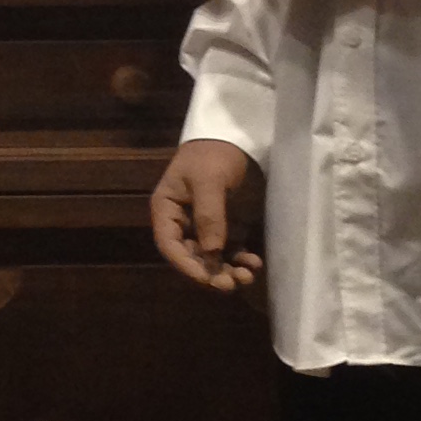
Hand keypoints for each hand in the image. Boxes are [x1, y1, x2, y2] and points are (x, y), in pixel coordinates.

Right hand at [150, 139, 264, 292]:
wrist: (234, 136)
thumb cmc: (213, 154)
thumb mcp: (209, 181)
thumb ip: (209, 216)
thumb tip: (213, 252)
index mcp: (166, 210)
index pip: (170, 245)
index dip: (187, 265)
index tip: (208, 278)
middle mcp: (181, 222)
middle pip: (191, 256)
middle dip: (211, 272)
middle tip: (232, 284)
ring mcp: (202, 225)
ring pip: (211, 256)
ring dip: (227, 269)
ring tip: (248, 276)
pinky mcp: (223, 224)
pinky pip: (228, 248)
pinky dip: (239, 258)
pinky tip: (254, 262)